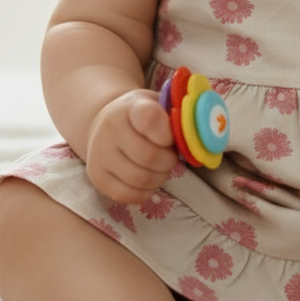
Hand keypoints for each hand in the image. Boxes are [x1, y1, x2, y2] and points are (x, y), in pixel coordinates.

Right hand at [85, 89, 177, 203]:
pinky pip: (128, 196)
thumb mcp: (158, 104)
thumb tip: (201, 134)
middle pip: (149, 156)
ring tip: (160, 167)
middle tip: (170, 156)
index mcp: (130, 107)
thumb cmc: (141, 116)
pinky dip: (146, 192)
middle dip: (168, 160)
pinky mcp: (97, 178)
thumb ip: (178, 116)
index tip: (171, 137)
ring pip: (140, 179)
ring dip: (159, 177)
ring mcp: (100, 155)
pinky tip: (148, 180)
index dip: (168, 133)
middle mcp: (109, 129)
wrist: (104, 124)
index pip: (150, 119)